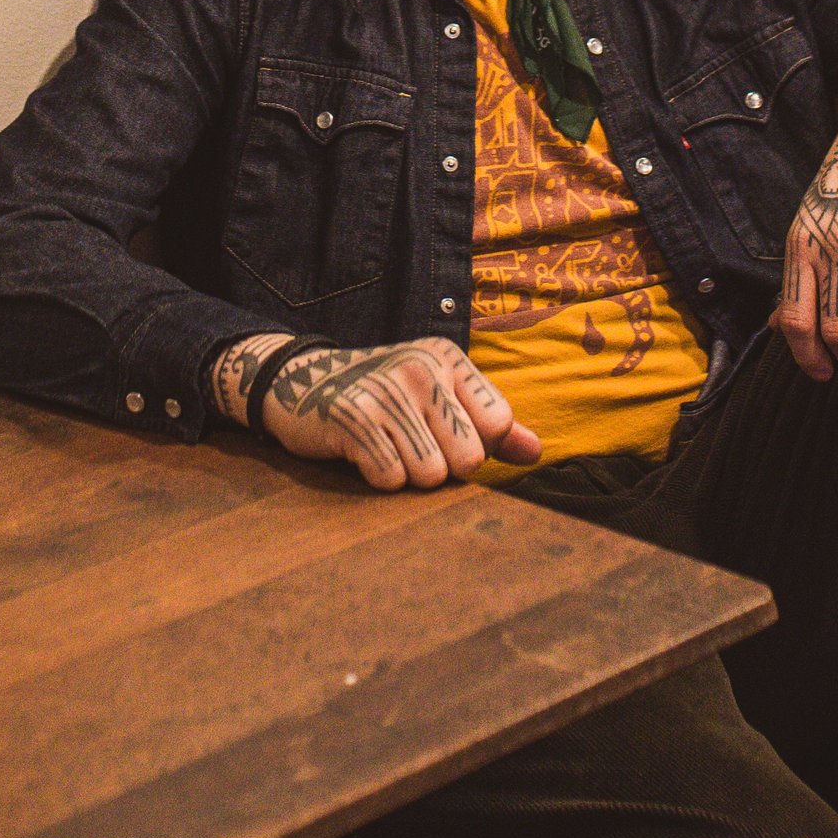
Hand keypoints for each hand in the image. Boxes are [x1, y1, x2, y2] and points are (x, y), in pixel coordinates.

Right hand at [214, 332, 542, 488]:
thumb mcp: (438, 397)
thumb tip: (536, 453)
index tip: (444, 435)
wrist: (301, 382)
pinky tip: (363, 454)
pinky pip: (390, 479)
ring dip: (408, 475)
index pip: (499, 425)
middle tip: (411, 446)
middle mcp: (420, 366)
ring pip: (430, 475)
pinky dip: (379, 479)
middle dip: (443, 467)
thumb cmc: (383, 398)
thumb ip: (491, 426)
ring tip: (387, 449)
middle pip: (469, 458)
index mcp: (448, 358)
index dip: (475, 446)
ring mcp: (384, 389)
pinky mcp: (350, 417)